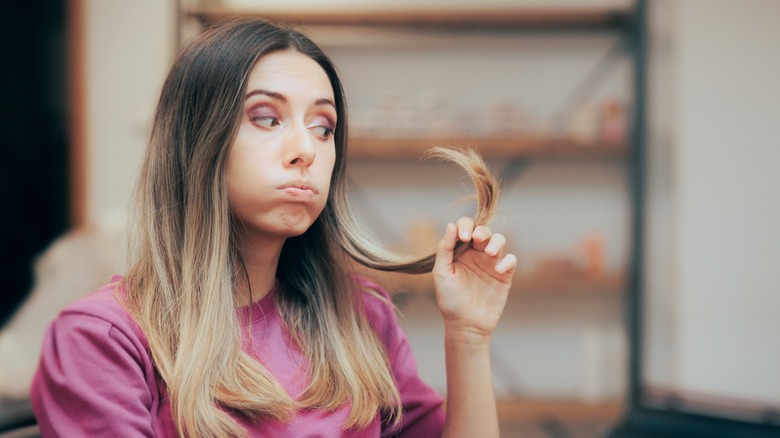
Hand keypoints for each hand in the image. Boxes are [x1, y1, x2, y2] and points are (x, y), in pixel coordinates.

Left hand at [432, 217, 516, 341]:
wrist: (465, 324)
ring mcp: (491, 263)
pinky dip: (507, 261)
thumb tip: (451, 225)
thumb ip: (445, 249)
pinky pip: (510, 260)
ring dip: (496, 242)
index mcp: (460, 250)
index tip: (462, 237)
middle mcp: (476, 254)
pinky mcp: (504, 275)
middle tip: (476, 238)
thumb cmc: (450, 300)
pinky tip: (498, 270)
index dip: (465, 226)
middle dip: (481, 230)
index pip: (465, 228)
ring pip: (499, 240)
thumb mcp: (442, 273)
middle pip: (483, 231)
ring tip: (490, 253)